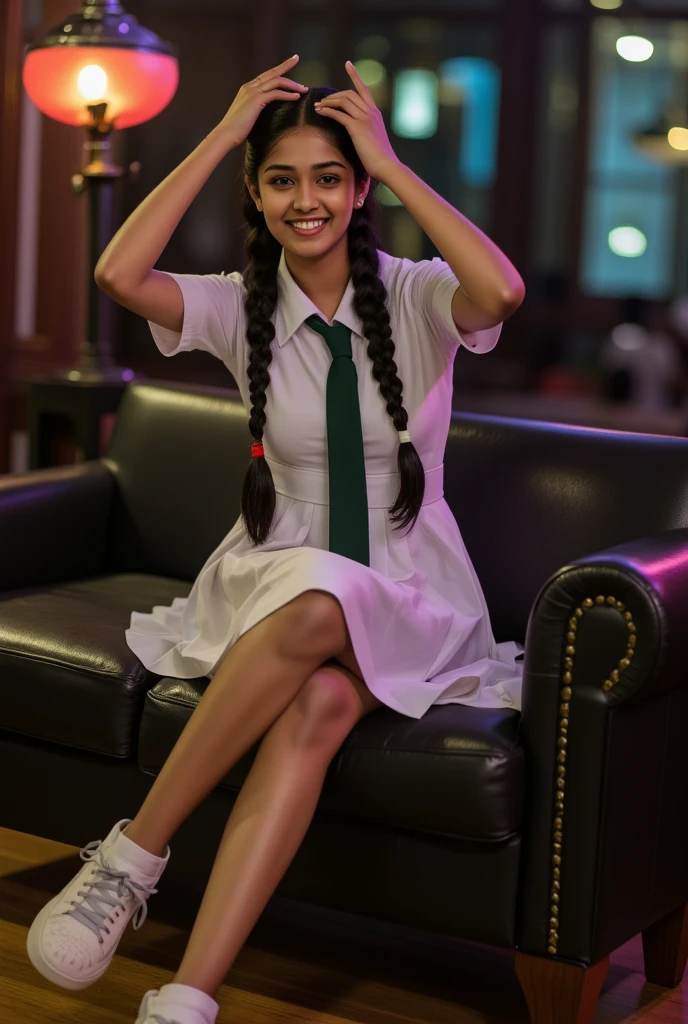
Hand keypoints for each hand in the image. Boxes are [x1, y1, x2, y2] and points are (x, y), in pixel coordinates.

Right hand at [217, 55, 308, 145]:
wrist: (226, 133)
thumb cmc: (237, 129)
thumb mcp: (248, 113)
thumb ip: (256, 107)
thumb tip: (266, 110)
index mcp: (247, 88)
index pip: (266, 75)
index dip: (277, 70)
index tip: (288, 65)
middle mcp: (250, 86)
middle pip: (272, 73)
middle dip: (286, 65)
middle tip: (296, 58)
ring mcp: (253, 92)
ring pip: (276, 81)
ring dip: (292, 84)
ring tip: (303, 89)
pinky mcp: (257, 100)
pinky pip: (276, 93)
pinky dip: (288, 94)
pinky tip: (296, 97)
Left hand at [314, 61, 399, 179]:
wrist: (386, 165)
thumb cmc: (379, 158)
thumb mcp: (374, 139)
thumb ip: (367, 131)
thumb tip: (359, 133)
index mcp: (375, 113)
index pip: (364, 89)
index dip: (355, 76)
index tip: (348, 64)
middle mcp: (371, 112)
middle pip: (349, 94)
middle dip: (334, 95)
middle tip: (322, 101)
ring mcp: (364, 119)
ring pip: (343, 101)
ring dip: (328, 102)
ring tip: (318, 106)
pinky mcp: (357, 127)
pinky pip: (339, 114)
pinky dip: (328, 111)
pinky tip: (320, 112)